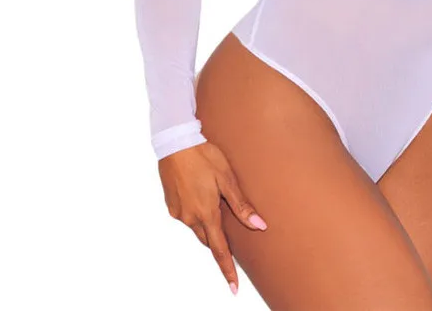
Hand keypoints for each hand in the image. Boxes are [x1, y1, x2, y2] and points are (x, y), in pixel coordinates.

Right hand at [158, 141, 267, 295]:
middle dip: (218, 240)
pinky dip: (196, 211)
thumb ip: (241, 205)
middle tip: (231, 235)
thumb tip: (259, 226)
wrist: (175, 142)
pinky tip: (200, 193)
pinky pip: (187, 215)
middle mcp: (190, 218)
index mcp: (206, 213)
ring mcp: (178, 212)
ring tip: (215, 202)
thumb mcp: (227, 178)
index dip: (228, 270)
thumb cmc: (204, 156)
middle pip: (208, 238)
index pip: (220, 250)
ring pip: (197, 226)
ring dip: (207, 222)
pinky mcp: (171, 204)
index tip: (234, 289)